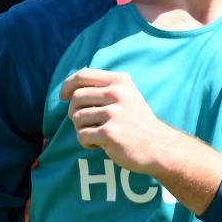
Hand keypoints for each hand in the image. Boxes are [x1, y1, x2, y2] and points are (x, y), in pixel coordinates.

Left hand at [59, 67, 173, 174]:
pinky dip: (87, 142)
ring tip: (97, 135)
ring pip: (77, 118)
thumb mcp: (127, 95)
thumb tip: (71, 86)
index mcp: (119, 81)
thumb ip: (104, 87)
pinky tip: (100, 145)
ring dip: (82, 129)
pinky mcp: (109, 133)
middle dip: (74, 112)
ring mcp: (113, 113)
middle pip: (76, 98)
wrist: (159, 146)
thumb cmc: (138, 122)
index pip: (82, 75)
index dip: (67, 85)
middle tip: (86, 124)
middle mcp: (117, 94)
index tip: (63, 97)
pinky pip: (82, 135)